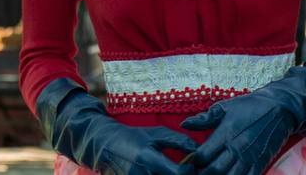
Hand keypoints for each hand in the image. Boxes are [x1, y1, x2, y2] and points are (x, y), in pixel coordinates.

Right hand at [36, 78, 195, 174]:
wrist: (105, 146)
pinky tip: (165, 174)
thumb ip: (180, 141)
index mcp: (148, 159)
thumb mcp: (157, 134)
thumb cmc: (134, 137)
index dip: (190, 171)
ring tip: (176, 171)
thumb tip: (200, 151)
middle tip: (188, 170)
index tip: (193, 165)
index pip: (178, 174)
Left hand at [181, 56, 305, 174]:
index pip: (202, 156)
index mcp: (225, 133)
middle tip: (196, 172)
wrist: (281, 108)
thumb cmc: (251, 106)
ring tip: (210, 174)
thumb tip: (184, 124)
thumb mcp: (227, 107)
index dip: (191, 162)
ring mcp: (249, 159)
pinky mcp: (260, 165)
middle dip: (201, 174)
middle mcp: (236, 148)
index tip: (187, 163)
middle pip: (213, 171)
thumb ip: (205, 118)